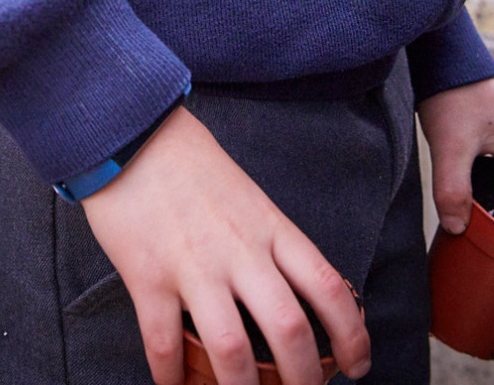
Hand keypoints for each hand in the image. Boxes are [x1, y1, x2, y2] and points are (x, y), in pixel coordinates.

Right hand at [80, 107, 367, 384]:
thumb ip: (271, 244)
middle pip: (289, 329)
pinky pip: (164, 343)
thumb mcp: (251, 198)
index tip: (359, 365)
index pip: (329, 288)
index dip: (353, 335)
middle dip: (305, 378)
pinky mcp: (149, 276)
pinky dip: (172, 379)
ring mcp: (194, 266)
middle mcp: (240, 251)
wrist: (133, 133)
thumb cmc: (192, 165)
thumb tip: (296, 296)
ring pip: (232, 349)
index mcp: (271, 228)